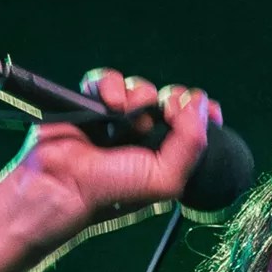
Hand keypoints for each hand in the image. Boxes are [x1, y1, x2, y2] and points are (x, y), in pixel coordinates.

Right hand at [8, 69, 221, 236]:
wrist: (62, 185)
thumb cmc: (111, 191)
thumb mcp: (166, 178)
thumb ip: (192, 142)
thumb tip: (201, 103)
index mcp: (163, 157)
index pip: (192, 127)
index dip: (201, 112)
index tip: (209, 107)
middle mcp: (142, 137)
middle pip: (168, 101)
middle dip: (172, 100)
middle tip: (168, 107)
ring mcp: (116, 120)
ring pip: (139, 88)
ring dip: (138, 95)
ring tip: (125, 114)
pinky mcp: (90, 104)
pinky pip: (107, 80)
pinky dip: (109, 85)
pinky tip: (108, 102)